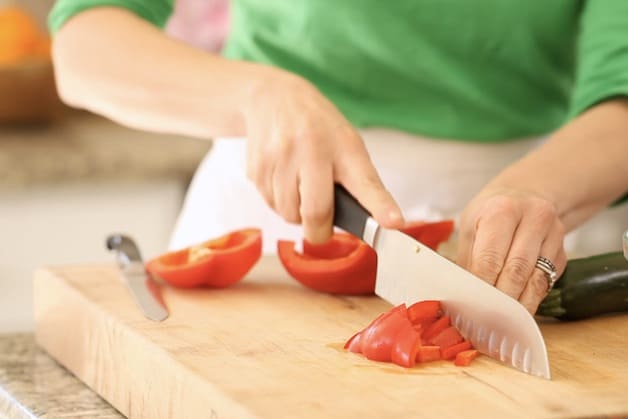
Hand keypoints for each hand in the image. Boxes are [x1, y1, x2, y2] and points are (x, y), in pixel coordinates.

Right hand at [243, 71, 403, 242]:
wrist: (272, 98)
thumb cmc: (317, 127)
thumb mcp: (346, 143)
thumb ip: (356, 181)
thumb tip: (366, 224)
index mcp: (344, 148)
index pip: (366, 183)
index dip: (380, 206)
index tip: (394, 223)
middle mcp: (312, 151)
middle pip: (316, 212)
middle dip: (319, 231)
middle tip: (322, 227)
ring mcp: (280, 159)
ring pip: (289, 214)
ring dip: (297, 215)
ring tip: (300, 190)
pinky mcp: (257, 168)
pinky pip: (270, 205)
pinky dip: (279, 203)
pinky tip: (283, 181)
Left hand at [456, 187, 566, 313]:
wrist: (525, 195)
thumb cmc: (491, 213)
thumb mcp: (470, 226)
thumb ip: (467, 259)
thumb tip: (462, 295)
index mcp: (501, 210)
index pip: (490, 258)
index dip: (481, 287)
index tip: (471, 307)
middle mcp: (533, 219)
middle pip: (516, 271)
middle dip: (500, 300)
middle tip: (484, 320)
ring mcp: (553, 235)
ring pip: (535, 281)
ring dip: (517, 306)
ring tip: (500, 322)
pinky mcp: (563, 253)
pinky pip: (545, 283)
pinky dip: (529, 300)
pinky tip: (516, 311)